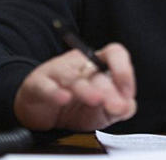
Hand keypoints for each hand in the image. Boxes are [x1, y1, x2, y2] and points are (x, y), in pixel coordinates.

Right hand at [13, 43, 136, 131]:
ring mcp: (56, 72)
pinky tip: (64, 98)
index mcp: (97, 65)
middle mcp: (78, 64)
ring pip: (72, 77)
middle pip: (95, 70)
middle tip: (115, 107)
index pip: (114, 54)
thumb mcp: (101, 112)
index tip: (128, 92)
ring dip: (86, 89)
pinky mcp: (37, 84)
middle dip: (108, 90)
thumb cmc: (74, 107)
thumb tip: (128, 105)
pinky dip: (55, 92)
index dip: (123, 70)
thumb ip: (119, 108)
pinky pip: (46, 86)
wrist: (40, 113)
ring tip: (96, 100)